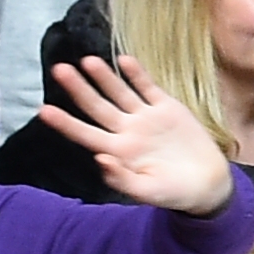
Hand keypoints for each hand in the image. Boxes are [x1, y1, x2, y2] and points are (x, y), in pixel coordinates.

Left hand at [38, 56, 236, 213]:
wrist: (208, 184)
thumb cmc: (175, 193)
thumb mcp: (149, 193)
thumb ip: (123, 179)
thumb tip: (99, 159)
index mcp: (119, 152)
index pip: (86, 134)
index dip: (65, 123)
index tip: (44, 110)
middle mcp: (127, 131)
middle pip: (97, 107)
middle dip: (78, 89)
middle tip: (59, 70)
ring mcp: (146, 118)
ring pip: (120, 93)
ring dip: (104, 77)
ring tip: (87, 60)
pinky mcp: (168, 109)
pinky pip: (149, 88)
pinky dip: (137, 74)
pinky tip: (124, 60)